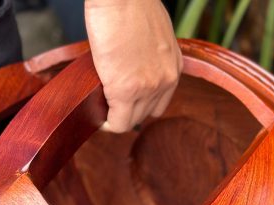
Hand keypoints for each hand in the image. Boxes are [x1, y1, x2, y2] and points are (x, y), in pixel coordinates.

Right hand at [85, 0, 182, 132]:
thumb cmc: (130, 3)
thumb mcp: (153, 34)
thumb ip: (150, 56)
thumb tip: (133, 68)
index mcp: (174, 66)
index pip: (160, 103)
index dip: (140, 105)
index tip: (124, 102)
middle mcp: (166, 80)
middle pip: (146, 115)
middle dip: (127, 111)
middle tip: (109, 104)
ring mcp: (148, 87)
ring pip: (131, 122)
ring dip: (116, 117)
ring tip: (103, 107)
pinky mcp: (126, 90)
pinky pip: (118, 123)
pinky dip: (108, 123)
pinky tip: (99, 115)